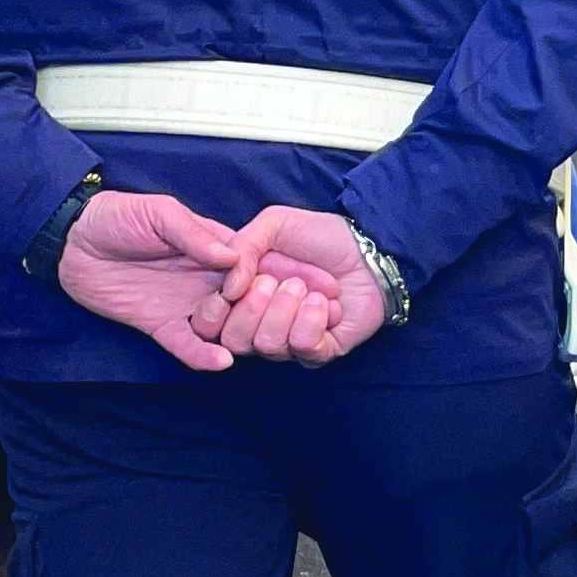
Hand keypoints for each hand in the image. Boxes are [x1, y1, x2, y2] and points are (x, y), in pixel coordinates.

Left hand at [56, 189, 261, 376]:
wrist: (72, 241)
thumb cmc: (118, 216)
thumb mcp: (160, 213)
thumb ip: (194, 233)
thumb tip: (233, 258)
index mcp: (213, 246)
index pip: (249, 266)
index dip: (259, 277)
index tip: (262, 285)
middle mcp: (206, 278)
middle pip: (243, 301)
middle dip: (251, 312)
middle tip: (249, 314)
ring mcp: (185, 304)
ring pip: (221, 327)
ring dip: (229, 333)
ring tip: (230, 334)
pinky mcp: (162, 325)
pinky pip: (187, 345)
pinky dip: (204, 356)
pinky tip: (220, 361)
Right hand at [210, 205, 388, 363]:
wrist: (369, 248)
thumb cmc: (322, 237)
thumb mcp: (274, 225)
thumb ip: (242, 247)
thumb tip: (229, 289)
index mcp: (242, 296)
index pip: (208, 325)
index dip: (210, 315)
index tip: (226, 294)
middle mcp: (260, 324)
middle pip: (233, 340)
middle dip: (252, 307)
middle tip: (276, 281)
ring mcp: (289, 341)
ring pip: (266, 345)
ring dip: (285, 310)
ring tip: (305, 287)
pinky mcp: (319, 351)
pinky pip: (301, 348)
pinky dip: (311, 321)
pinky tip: (324, 303)